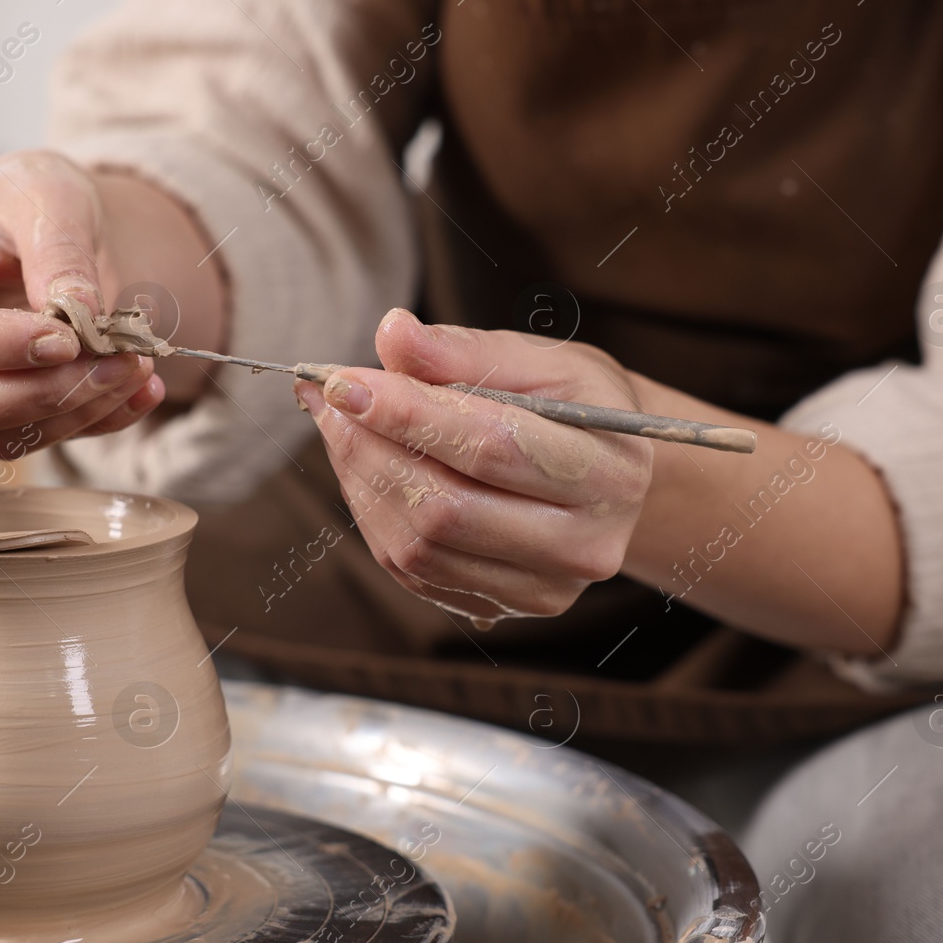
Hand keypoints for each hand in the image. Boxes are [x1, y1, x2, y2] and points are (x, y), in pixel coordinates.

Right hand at [0, 149, 162, 458]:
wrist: (46, 227)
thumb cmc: (29, 200)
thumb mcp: (50, 195)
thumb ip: (60, 251)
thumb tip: (81, 315)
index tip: (69, 340)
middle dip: (48, 390)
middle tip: (125, 360)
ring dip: (78, 411)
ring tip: (139, 368)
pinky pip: (32, 439)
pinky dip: (93, 422)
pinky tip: (138, 392)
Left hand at [296, 309, 652, 623]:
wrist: (610, 472)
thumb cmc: (576, 404)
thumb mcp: (541, 360)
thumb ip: (467, 350)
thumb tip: (393, 335)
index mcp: (609, 472)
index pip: (491, 447)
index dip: (408, 414)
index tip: (343, 382)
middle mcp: (584, 545)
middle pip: (446, 509)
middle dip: (372, 450)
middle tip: (332, 401)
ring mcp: (543, 588)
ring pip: (419, 547)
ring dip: (363, 482)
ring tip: (344, 426)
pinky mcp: (505, 607)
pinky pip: (413, 571)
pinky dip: (374, 514)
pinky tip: (367, 468)